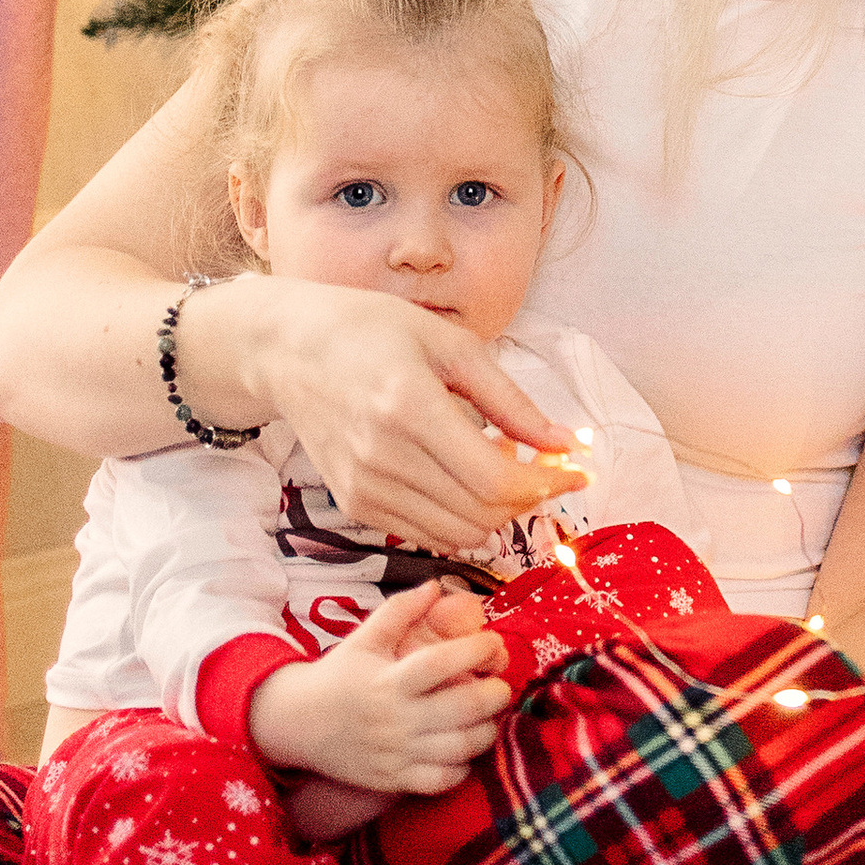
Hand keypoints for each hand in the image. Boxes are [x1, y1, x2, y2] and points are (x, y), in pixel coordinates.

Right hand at [181, 281, 585, 559]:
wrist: (288, 348)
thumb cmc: (371, 329)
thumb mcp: (450, 343)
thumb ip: (510, 399)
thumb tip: (565, 442)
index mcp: (410, 407)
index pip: (495, 479)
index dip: (547, 483)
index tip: (577, 470)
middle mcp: (383, 457)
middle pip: (482, 513)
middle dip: (528, 497)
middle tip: (542, 464)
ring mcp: (364, 487)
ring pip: (458, 533)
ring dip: (495, 510)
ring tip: (499, 464)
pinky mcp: (354, 504)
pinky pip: (425, 534)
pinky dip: (459, 517)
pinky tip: (463, 477)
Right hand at [248, 582, 511, 795]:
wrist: (297, 723)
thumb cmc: (338, 675)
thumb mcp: (364, 638)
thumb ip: (400, 610)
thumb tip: (435, 585)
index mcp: (390, 679)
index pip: (441, 663)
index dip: (477, 650)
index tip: (492, 643)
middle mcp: (396, 717)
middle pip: (462, 708)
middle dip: (495, 695)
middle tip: (499, 686)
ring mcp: (396, 752)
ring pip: (459, 748)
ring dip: (486, 732)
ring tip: (488, 718)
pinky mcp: (393, 780)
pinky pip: (440, 782)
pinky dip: (462, 769)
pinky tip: (464, 752)